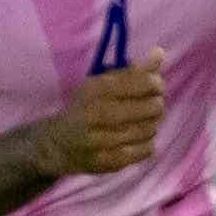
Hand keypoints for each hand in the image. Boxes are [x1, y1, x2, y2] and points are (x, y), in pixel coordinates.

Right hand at [31, 51, 168, 177]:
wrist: (55, 145)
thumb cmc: (82, 109)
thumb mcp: (98, 85)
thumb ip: (130, 70)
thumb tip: (160, 53)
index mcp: (94, 91)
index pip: (143, 83)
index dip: (156, 83)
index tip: (154, 86)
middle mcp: (97, 115)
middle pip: (153, 107)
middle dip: (156, 104)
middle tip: (150, 104)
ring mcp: (103, 141)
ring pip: (151, 128)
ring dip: (151, 124)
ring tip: (141, 122)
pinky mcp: (110, 162)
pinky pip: (147, 149)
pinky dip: (146, 142)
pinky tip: (135, 138)